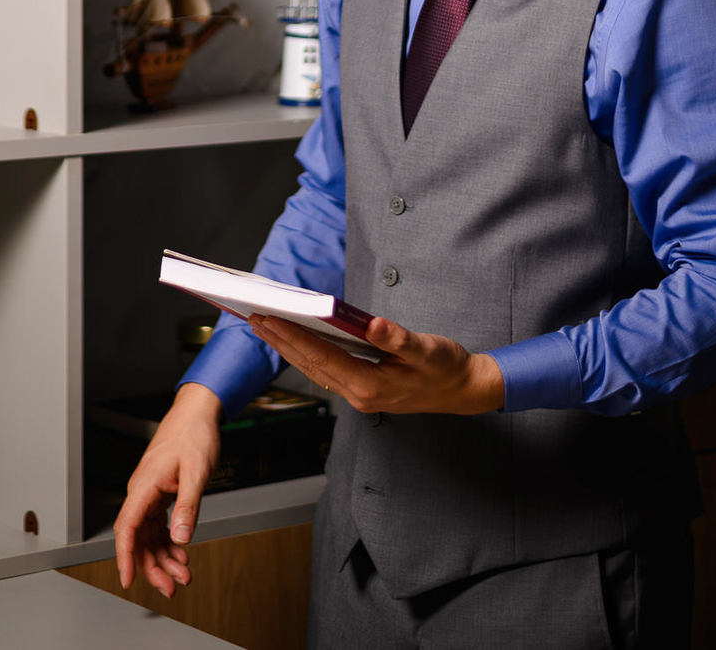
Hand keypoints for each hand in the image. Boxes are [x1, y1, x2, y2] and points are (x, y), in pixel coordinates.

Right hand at [112, 381, 222, 596]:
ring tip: (182, 574)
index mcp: (145, 485)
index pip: (127, 528)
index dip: (124, 557)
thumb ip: (187, 506)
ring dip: (163, 558)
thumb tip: (180, 538)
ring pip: (149, 535)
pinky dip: (169, 542)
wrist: (198, 411)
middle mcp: (143, 491)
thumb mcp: (196, 472)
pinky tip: (181, 553)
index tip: (127, 580)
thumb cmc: (194, 433)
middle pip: (138, 538)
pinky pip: (158, 524)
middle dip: (152, 566)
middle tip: (171, 587)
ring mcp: (150, 492)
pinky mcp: (160, 492)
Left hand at [249, 313, 503, 415]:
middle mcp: (360, 394)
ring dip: (289, 349)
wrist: (461, 390)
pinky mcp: (364, 390)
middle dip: (281, 341)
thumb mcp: (426, 350)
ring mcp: (360, 396)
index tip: (270, 319)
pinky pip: (327, 372)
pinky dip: (307, 355)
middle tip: (254, 318)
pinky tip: (297, 343)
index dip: (294, 337)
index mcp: (371, 384)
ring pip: (315, 370)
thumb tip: (374, 325)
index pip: (322, 357)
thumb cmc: (445, 368)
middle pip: (311, 365)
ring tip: (266, 328)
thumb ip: (399, 339)